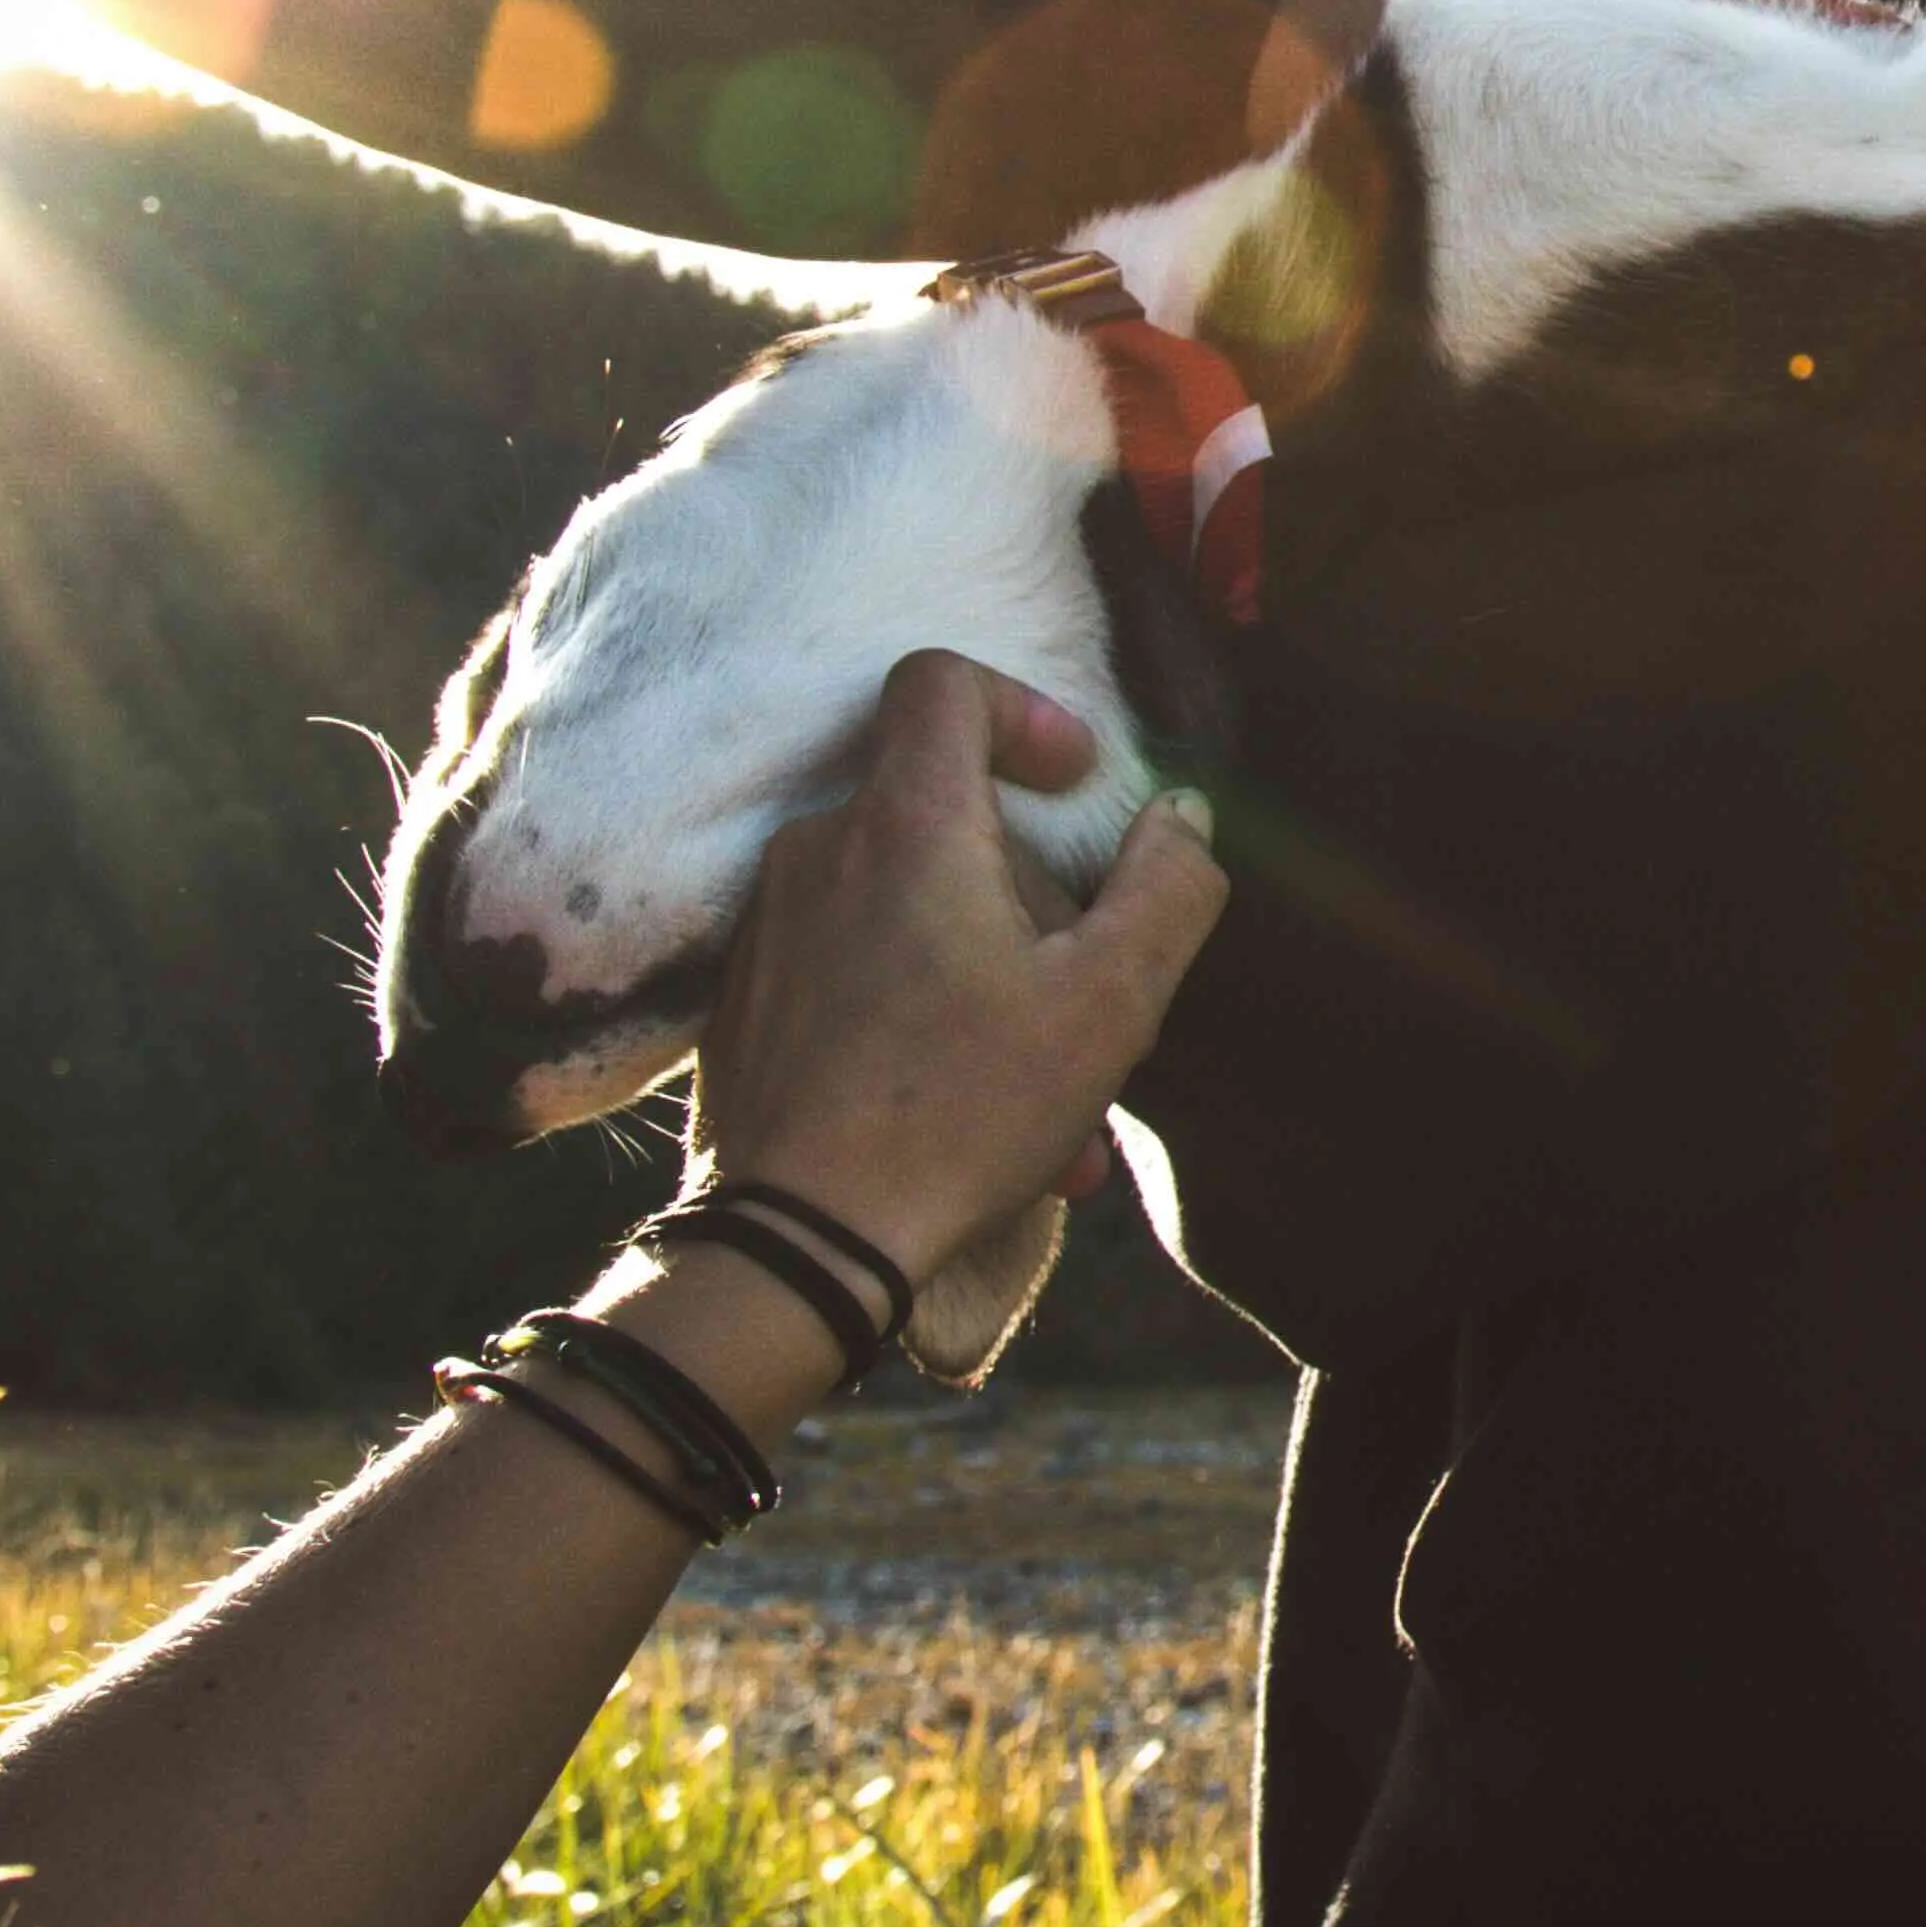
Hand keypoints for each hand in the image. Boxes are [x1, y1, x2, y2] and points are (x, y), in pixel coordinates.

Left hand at [691, 652, 1225, 1297]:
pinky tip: (969, 1105)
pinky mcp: (744, 994)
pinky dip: (919, 1004)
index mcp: (907, 825)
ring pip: (903, 901)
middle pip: (940, 810)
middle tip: (1083, 983)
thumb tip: (1182, 815)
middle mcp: (819, 849)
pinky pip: (852, 963)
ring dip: (985, 964)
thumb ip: (1165, 890)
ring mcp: (769, 923)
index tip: (1071, 785)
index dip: (1021, 708)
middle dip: (1029, 886)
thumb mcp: (1107, 1006)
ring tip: (1041, 1077)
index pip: (943, 682)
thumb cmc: (961, 1112)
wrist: (798, 1244)